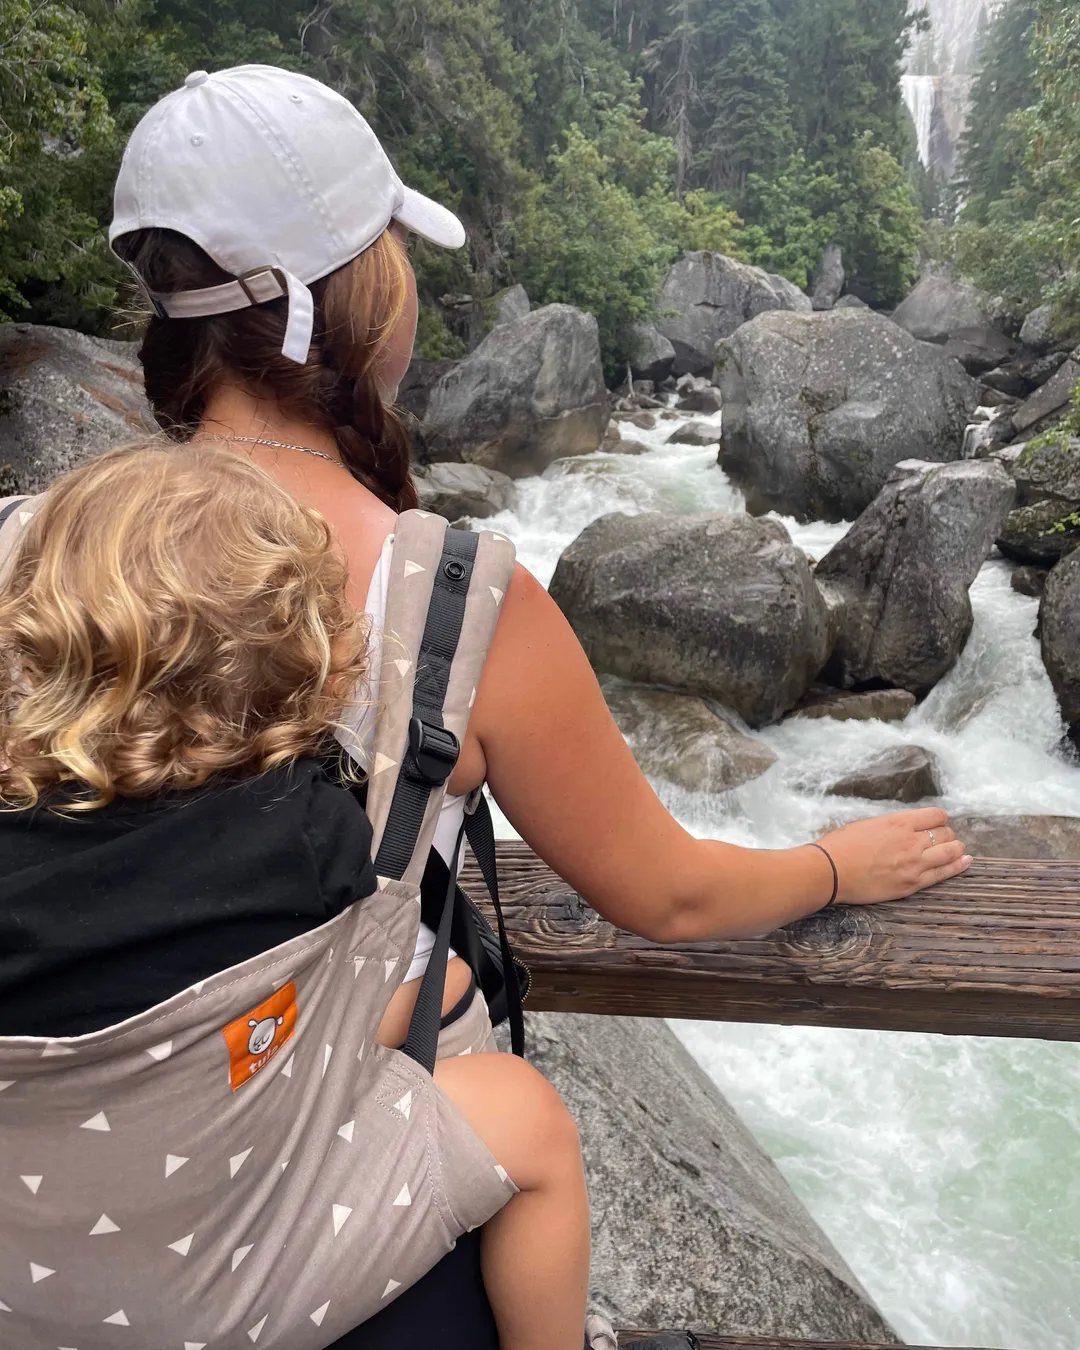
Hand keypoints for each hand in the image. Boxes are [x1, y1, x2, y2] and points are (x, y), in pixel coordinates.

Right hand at [815, 808, 970, 905]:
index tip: (935, 825)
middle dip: (946, 835)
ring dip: (956, 849)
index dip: (939, 820)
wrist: (829, 871)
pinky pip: (944, 873)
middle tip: (941, 840)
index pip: (936, 816)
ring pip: (951, 851)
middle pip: (946, 833)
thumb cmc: (840, 846)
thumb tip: (904, 829)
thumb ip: (891, 826)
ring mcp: (914, 864)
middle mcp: (910, 840)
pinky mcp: (912, 884)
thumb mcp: (867, 825)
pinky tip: (966, 862)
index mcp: (898, 822)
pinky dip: (958, 866)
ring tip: (957, 850)